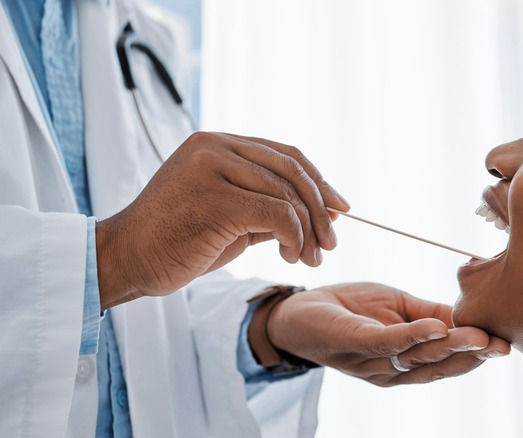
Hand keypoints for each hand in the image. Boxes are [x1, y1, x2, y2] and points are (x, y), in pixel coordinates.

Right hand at [96, 132, 348, 308]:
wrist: (127, 260)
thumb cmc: (176, 241)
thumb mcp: (229, 215)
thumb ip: (268, 204)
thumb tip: (324, 210)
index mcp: (217, 143)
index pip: (284, 154)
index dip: (318, 180)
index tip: (340, 207)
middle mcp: (215, 146)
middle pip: (292, 170)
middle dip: (321, 208)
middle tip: (332, 243)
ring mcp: (214, 168)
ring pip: (287, 194)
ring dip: (309, 232)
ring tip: (311, 259)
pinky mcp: (217, 199)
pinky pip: (278, 215)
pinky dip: (295, 238)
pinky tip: (291, 256)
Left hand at [259, 282, 510, 385]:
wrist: (301, 310)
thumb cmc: (351, 309)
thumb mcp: (398, 306)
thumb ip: (431, 313)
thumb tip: (469, 315)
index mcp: (407, 361)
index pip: (447, 360)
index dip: (477, 353)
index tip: (507, 344)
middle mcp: (393, 369)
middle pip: (438, 365)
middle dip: (472, 355)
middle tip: (503, 346)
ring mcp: (373, 359)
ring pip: (418, 356)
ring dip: (450, 346)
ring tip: (479, 337)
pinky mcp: (354, 341)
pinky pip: (387, 342)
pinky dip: (413, 335)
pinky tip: (436, 328)